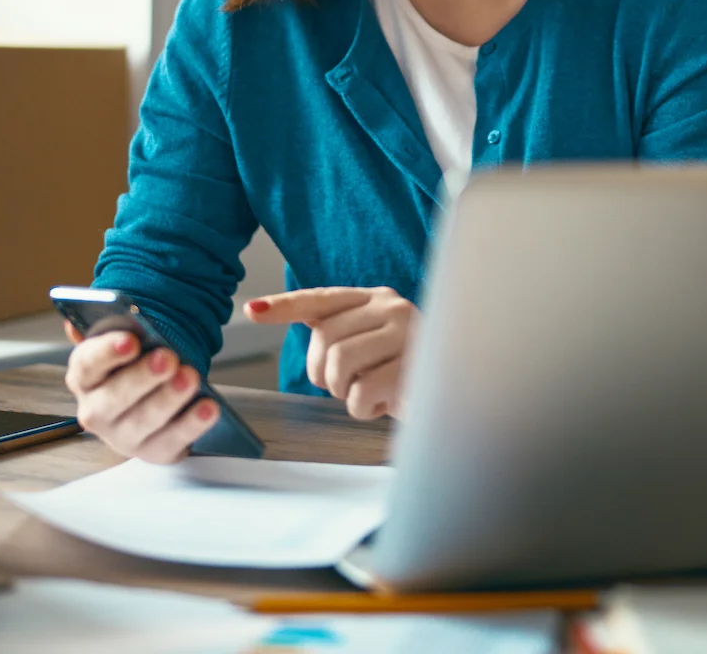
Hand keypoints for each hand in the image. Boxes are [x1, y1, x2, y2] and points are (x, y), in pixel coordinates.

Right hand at [62, 322, 218, 463]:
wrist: (157, 389)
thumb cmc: (137, 359)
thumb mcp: (122, 337)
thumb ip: (107, 326)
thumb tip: (74, 324)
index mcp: (85, 377)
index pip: (87, 365)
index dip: (106, 353)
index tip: (131, 340)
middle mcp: (97, 411)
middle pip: (112, 399)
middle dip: (142, 378)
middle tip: (167, 358)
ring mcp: (123, 436)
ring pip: (142, 422)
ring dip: (168, 400)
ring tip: (191, 378)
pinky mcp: (154, 451)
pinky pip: (171, 443)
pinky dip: (191, 426)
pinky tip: (208, 407)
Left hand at [244, 287, 417, 420]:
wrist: (455, 392)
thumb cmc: (404, 371)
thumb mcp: (370, 344)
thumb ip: (338, 330)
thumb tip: (271, 314)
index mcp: (375, 298)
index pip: (321, 299)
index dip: (284, 306)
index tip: (250, 311)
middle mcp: (391, 307)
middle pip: (325, 339)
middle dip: (325, 374)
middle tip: (349, 386)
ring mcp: (405, 333)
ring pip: (339, 363)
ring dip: (345, 391)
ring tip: (368, 393)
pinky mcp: (414, 366)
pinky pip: (362, 393)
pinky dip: (364, 408)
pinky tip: (385, 403)